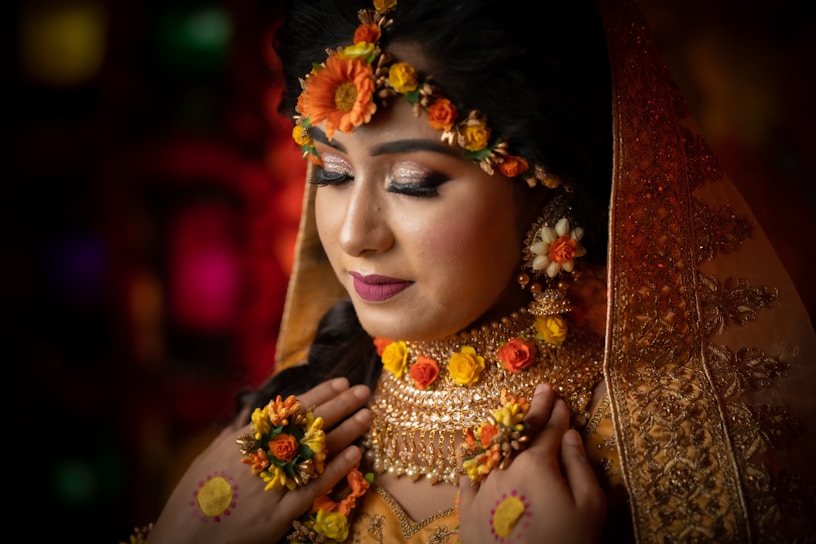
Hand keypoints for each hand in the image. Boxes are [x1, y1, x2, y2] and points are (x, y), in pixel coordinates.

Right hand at [147, 377, 370, 543]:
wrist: (182, 540)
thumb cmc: (193, 499)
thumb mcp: (209, 458)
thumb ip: (234, 437)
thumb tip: (251, 416)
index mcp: (244, 441)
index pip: (290, 410)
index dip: (319, 394)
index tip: (340, 382)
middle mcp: (261, 457)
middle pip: (308, 426)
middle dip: (340, 406)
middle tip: (363, 391)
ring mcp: (272, 484)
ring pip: (317, 452)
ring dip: (345, 432)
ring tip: (366, 416)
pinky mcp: (279, 514)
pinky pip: (314, 487)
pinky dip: (336, 469)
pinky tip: (356, 455)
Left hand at [457, 383, 605, 543]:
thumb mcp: (590, 507)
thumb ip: (579, 466)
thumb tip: (569, 436)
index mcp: (536, 465)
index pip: (549, 430)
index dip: (557, 413)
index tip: (561, 398)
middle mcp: (505, 468)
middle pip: (520, 433)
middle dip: (534, 411)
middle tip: (542, 391)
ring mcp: (483, 487)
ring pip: (493, 447)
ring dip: (506, 429)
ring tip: (512, 414)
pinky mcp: (468, 508)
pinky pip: (467, 473)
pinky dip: (472, 454)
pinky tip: (472, 442)